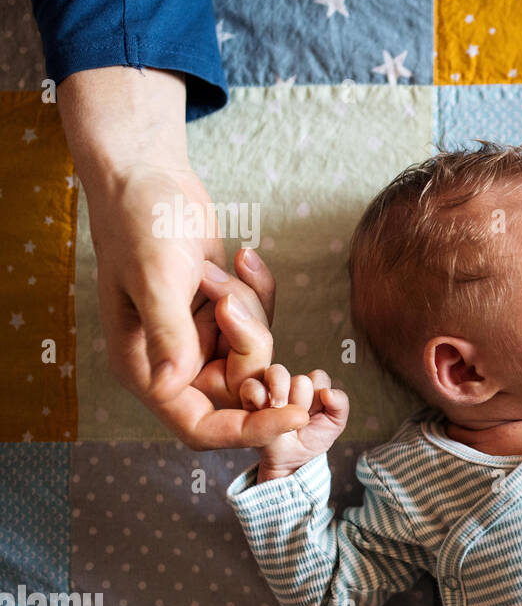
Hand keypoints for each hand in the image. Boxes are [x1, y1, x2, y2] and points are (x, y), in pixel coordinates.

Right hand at [60, 66, 306, 447]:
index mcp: (145, 370)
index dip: (250, 429)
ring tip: (216, 267)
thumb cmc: (139, 221)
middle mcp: (172, 363)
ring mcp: (198, 339)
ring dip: (250, 308)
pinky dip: (259, 292)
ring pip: (256, 353)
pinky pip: (260, 321)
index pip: (202, 427)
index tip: (299, 415)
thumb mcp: (156, 277)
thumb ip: (168, 333)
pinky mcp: (219, 315)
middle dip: (249, 342)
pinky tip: (240, 258)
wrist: (149, 176)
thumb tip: (171, 387)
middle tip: (227, 293)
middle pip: (241, 387)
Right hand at [241, 365, 348, 481]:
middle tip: (298, 420)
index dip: (319, 396)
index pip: (319, 377)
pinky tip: (263, 409)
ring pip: (276, 372)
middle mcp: (292, 384)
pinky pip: (251, 385)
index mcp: (313, 387)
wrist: (290, 461)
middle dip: (302, 402)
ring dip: (281, 393)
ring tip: (279, 409)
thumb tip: (328, 392)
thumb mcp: (335, 424)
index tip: (316, 414)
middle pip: (300, 380)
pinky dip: (258, 395)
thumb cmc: (312, 439)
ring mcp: (271, 389)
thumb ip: (340, 405)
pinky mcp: (251, 398)